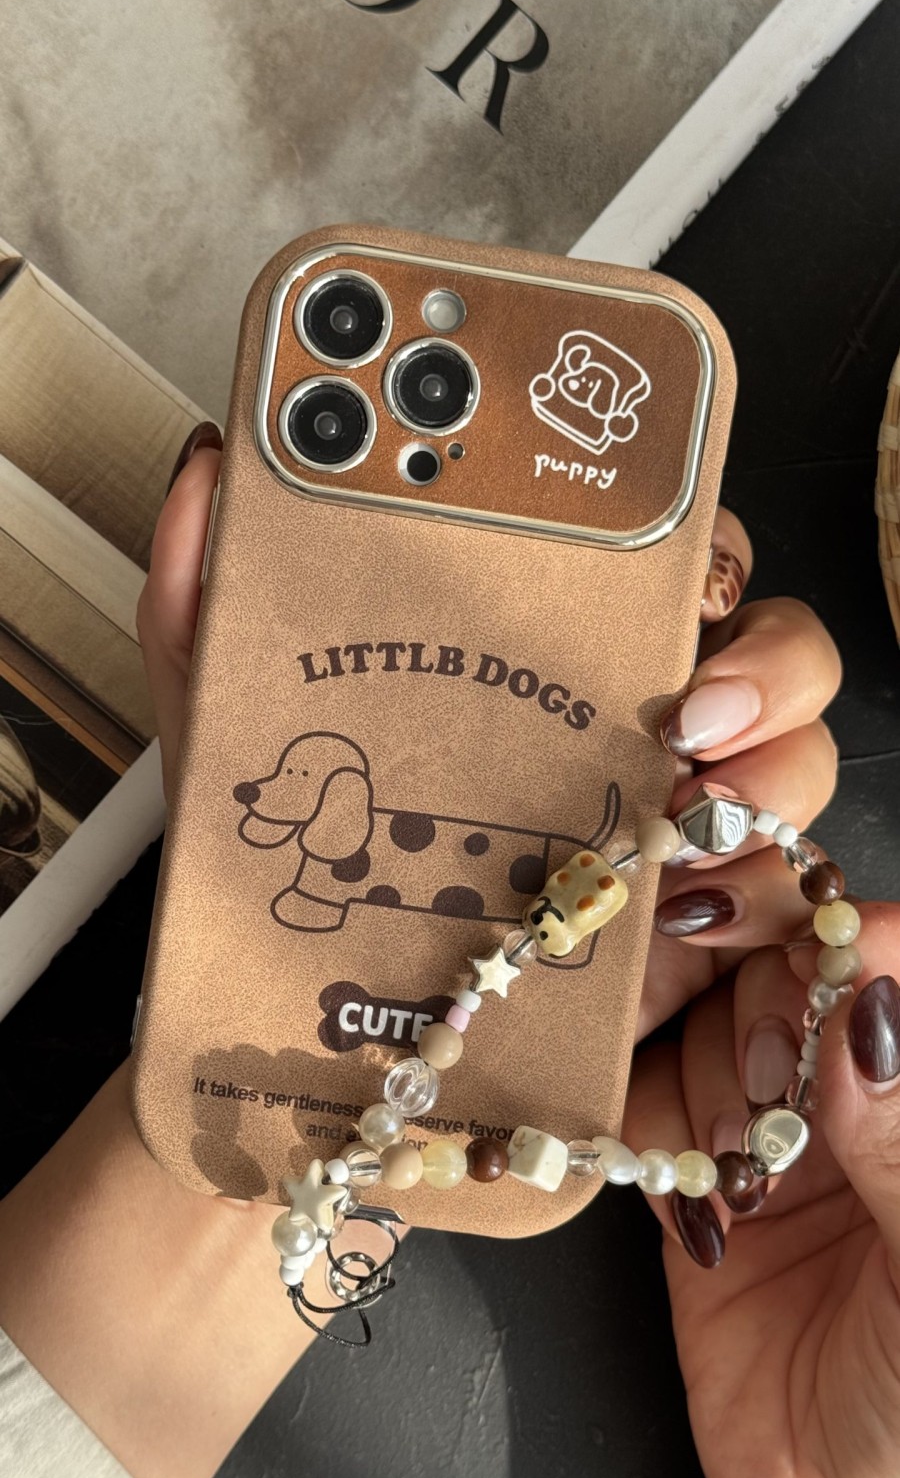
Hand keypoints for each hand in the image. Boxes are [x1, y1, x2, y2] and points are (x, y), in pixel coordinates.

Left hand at [139, 432, 841, 1043]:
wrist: (310, 1014)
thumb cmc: (286, 848)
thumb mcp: (231, 714)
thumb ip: (206, 588)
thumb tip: (212, 463)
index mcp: (539, 641)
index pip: (656, 548)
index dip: (692, 531)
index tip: (675, 552)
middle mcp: (624, 713)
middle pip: (761, 638)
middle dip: (766, 655)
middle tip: (693, 703)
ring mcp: (664, 815)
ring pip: (792, 752)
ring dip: (774, 765)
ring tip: (689, 802)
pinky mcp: (680, 919)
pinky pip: (780, 885)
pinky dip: (759, 886)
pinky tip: (683, 904)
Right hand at [624, 927, 899, 1477]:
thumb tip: (863, 1008)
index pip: (878, 949)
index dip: (816, 922)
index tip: (757, 933)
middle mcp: (845, 1088)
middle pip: (769, 960)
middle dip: (743, 999)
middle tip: (756, 1087)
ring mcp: (764, 1126)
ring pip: (697, 1022)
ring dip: (702, 1086)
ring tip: (740, 1182)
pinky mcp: (690, 1177)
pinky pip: (642, 1107)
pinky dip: (651, 1144)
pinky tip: (702, 1221)